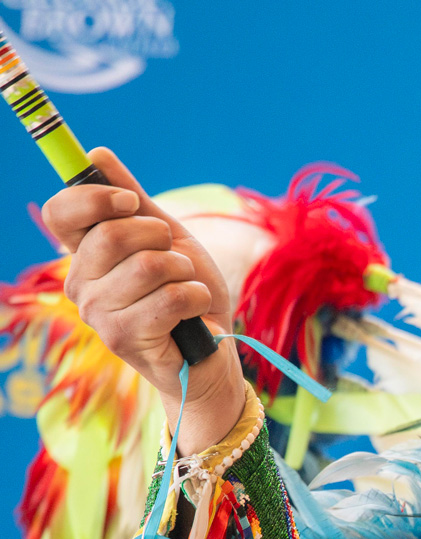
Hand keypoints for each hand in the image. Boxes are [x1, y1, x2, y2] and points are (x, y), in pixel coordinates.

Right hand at [42, 148, 246, 455]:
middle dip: (162, 239)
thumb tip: (97, 154)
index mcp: (84, 256)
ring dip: (186, 273)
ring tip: (187, 290)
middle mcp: (80, 284)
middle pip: (113, 234)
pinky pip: (171, 297)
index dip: (96, 197)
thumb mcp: (167, 240)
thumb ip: (134, 201)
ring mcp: (97, 314)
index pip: (60, 212)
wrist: (212, 354)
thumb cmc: (188, 297)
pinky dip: (197, 297)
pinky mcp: (123, 338)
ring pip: (149, 266)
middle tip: (176, 261)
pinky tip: (196, 311)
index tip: (131, 202)